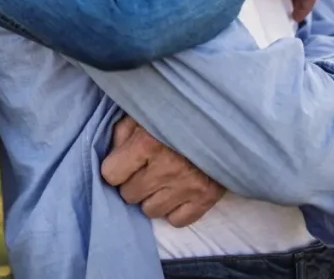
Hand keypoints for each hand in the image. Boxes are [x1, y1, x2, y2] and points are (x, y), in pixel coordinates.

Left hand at [100, 116, 224, 227]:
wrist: (222, 118)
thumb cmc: (176, 112)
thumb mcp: (143, 112)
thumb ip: (122, 133)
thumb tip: (110, 157)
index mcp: (146, 143)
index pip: (111, 174)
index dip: (114, 168)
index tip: (122, 162)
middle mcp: (166, 168)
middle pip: (129, 194)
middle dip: (132, 182)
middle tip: (144, 168)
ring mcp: (187, 186)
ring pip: (150, 211)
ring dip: (151, 197)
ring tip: (160, 179)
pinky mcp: (206, 199)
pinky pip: (177, 221)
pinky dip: (174, 209)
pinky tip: (176, 191)